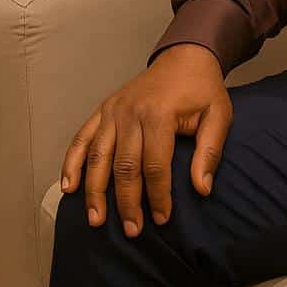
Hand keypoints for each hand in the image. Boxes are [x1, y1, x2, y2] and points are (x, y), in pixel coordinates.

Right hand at [59, 43, 230, 236]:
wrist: (185, 57)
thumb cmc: (203, 90)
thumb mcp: (218, 116)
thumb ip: (210, 152)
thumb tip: (202, 189)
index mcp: (159, 114)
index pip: (155, 165)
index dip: (158, 195)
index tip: (162, 219)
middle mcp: (129, 113)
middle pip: (123, 166)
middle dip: (126, 202)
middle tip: (132, 230)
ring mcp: (112, 111)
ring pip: (98, 157)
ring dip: (95, 191)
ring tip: (96, 220)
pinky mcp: (103, 110)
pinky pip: (81, 139)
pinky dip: (71, 163)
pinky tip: (69, 188)